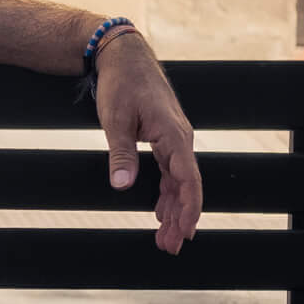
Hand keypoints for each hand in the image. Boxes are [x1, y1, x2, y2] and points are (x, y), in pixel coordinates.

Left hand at [94, 33, 204, 253]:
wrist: (124, 56)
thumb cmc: (121, 84)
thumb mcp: (115, 120)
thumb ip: (121, 154)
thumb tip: (123, 187)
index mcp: (173, 134)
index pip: (188, 178)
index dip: (188, 207)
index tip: (184, 231)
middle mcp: (179, 139)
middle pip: (186, 186)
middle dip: (181, 218)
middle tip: (171, 248)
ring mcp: (173, 140)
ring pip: (178, 182)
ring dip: (173, 210)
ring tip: (165, 239)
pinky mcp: (164, 140)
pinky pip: (170, 172)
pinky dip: (166, 194)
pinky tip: (161, 214)